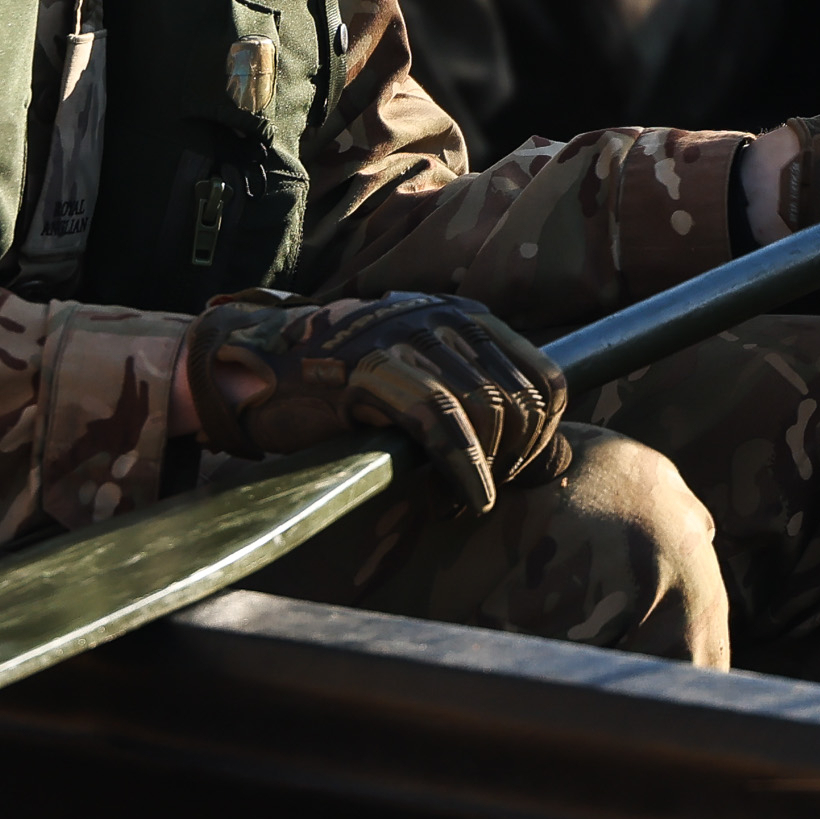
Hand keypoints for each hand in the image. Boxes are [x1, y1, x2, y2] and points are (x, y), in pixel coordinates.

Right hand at [176, 293, 569, 514]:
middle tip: (482, 493)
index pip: (545, 379)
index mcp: (465, 318)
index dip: (544, 438)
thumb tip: (564, 461)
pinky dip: (464, 470)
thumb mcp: (425, 386)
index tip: (517, 476)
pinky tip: (464, 500)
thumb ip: (487, 412)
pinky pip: (443, 422)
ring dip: (487, 471)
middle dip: (516, 460)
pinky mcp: (375, 366)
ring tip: (461, 500)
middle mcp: (445, 318)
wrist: (255, 366)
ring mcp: (408, 337)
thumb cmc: (341, 387)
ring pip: (488, 411)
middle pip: (522, 401)